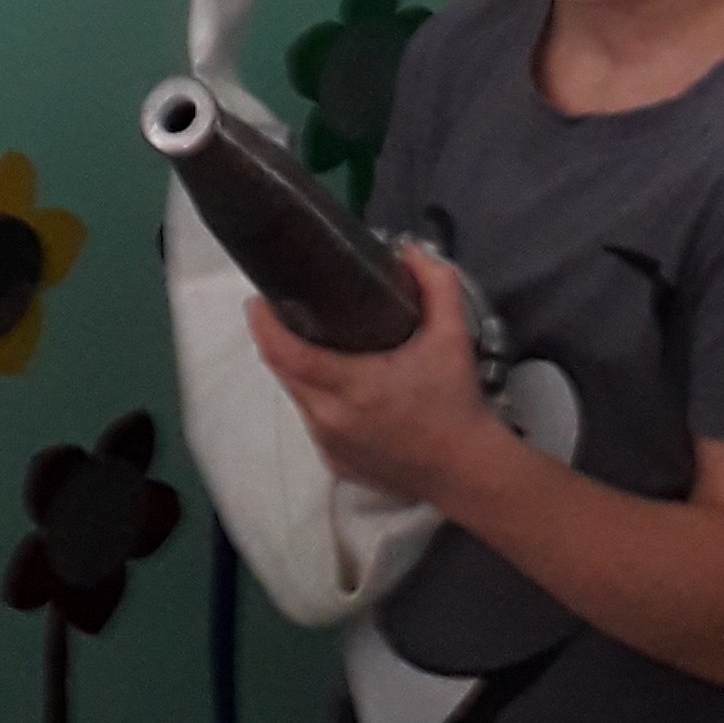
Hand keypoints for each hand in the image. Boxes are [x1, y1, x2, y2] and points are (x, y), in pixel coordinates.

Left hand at [248, 248, 492, 507]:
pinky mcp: (335, 464)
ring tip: (318, 344)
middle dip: (278, 340)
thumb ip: (436, 284)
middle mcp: (329, 419)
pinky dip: (318, 400)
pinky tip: (342, 388)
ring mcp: (329, 445)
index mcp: (350, 385)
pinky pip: (314, 422)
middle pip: (284, 372)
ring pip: (298, 398)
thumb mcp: (453, 335)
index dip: (263, 324)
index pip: (285, 353)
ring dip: (299, 370)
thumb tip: (407, 251)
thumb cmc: (455, 401)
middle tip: (289, 310)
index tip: (258, 299)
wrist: (465, 471)